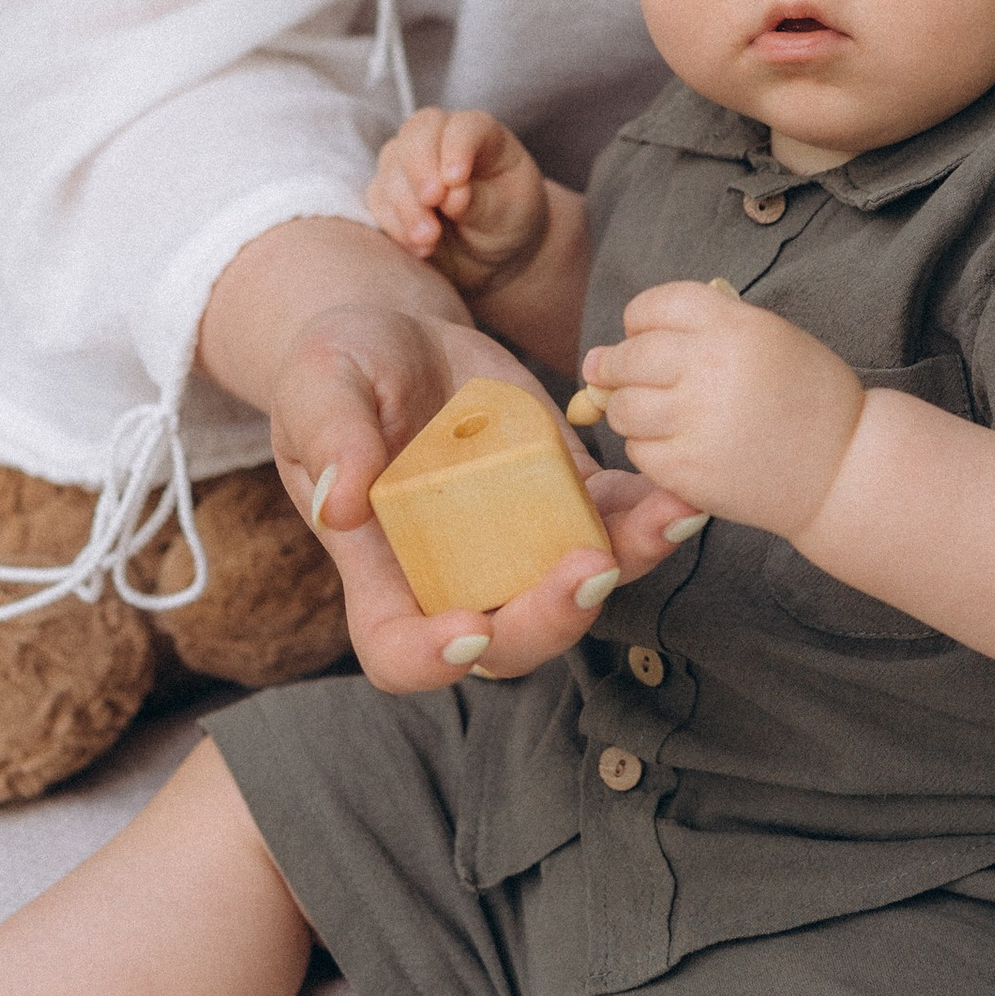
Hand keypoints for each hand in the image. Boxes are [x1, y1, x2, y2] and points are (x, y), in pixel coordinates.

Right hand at [261, 300, 692, 691]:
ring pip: (578, 589)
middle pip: (508, 640)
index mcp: (381, 571)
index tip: (467, 632)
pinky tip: (677, 486)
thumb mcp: (318, 385)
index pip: (397, 649)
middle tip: (588, 569)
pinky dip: (650, 513)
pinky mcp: (565, 494)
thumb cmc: (342, 367)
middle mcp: (455, 574)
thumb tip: (339, 504)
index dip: (430, 658)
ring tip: (665, 518)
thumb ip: (327, 435)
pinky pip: (614, 521)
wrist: (402, 337)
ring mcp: (518, 540)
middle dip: (553, 618)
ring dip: (627, 564)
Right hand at [366, 105, 551, 301]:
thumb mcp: (508, 212)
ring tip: (430, 239)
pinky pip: (378, 200)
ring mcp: (409, 162)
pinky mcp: (388, 192)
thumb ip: (480, 202)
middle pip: (416, 133)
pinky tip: (420, 248)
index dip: (456, 147)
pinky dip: (395, 224)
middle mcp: (440, 139)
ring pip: (392, 167)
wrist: (489, 250)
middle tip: (432, 201)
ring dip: (407, 205)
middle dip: (420, 168)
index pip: (463, 126)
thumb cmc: (507, 219)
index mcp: (481, 133)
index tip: (456, 179)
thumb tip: (451, 197)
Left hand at [577, 278, 864, 536]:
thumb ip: (704, 327)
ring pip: (623, 407)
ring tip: (655, 414)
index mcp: (733, 325)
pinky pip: (639, 451)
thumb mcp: (769, 335)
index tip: (644, 335)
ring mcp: (697, 421)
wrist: (845, 469)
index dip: (640, 321)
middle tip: (620, 377)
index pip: (653, 306)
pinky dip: (649, 448)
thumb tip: (618, 342)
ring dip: (629, 409)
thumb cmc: (809, 397)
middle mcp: (710, 367)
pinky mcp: (688, 469)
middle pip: (628, 357)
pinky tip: (679, 446)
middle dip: (615, 367)